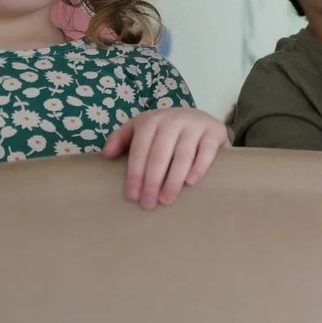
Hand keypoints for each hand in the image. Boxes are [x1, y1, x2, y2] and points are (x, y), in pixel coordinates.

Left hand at [102, 106, 224, 208]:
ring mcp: (195, 124)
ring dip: (173, 179)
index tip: (133, 195)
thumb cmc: (165, 132)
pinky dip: (199, 167)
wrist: (200, 119)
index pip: (140, 148)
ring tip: (167, 199)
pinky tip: (191, 183)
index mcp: (152, 120)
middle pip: (160, 153)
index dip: (135, 173)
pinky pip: (207, 151)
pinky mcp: (215, 131)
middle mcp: (173, 119)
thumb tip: (106, 155)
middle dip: (152, 180)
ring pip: (182, 154)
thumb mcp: (141, 129)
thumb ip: (122, 139)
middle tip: (149, 203)